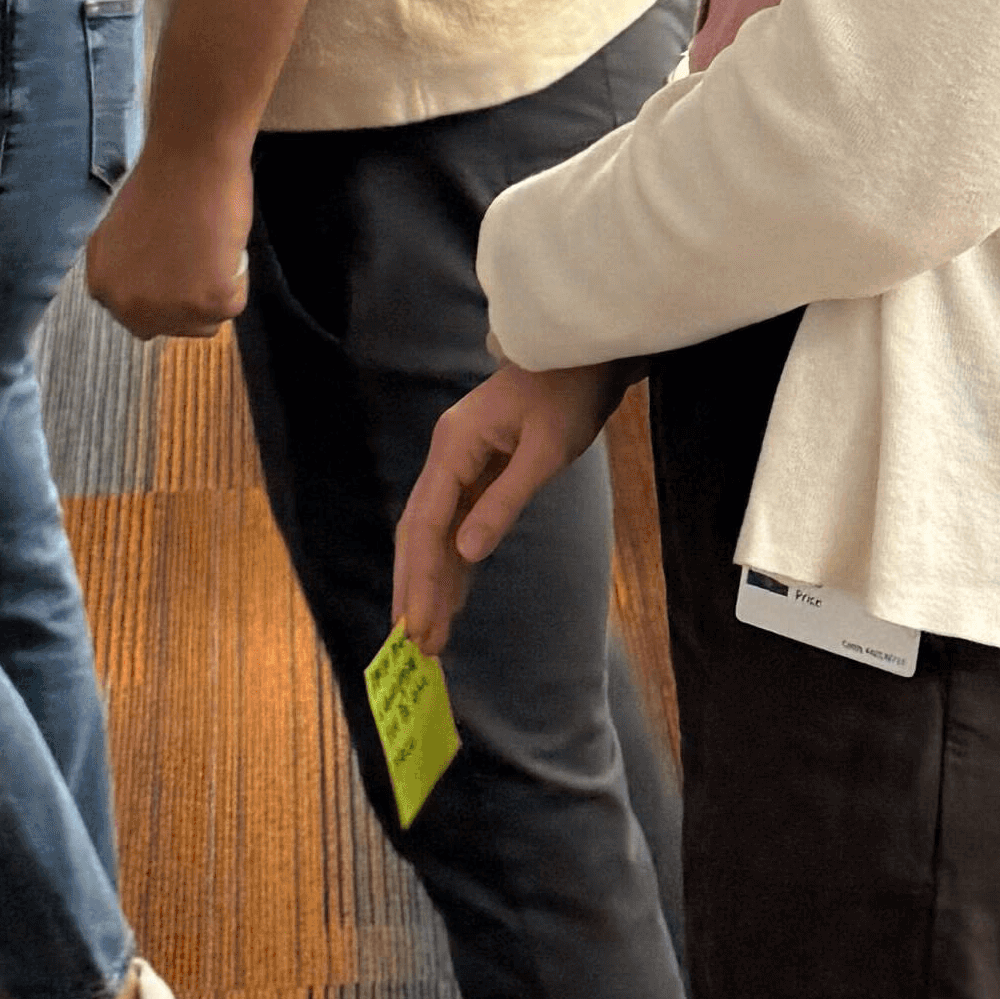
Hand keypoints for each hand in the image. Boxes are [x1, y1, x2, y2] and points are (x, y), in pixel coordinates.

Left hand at [83, 135, 253, 338]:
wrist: (191, 157)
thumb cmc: (161, 181)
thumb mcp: (118, 232)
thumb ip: (123, 267)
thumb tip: (143, 288)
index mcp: (103, 287)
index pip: (138, 316)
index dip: (163, 293)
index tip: (176, 268)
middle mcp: (129, 306)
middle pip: (170, 327)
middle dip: (187, 300)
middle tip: (197, 260)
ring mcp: (170, 308)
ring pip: (204, 323)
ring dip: (213, 293)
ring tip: (209, 248)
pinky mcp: (210, 302)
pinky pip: (234, 304)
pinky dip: (237, 277)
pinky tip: (223, 243)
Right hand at [394, 362, 622, 652]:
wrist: (583, 355)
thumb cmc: (569, 395)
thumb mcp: (545, 451)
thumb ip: (504, 502)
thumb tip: (467, 553)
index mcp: (454, 446)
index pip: (427, 523)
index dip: (420, 576)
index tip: (417, 623)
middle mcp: (448, 455)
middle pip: (420, 530)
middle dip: (416, 586)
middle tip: (416, 643)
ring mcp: (461, 462)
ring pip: (435, 530)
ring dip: (433, 579)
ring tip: (430, 633)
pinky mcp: (479, 470)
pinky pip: (457, 522)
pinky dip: (455, 561)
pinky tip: (454, 595)